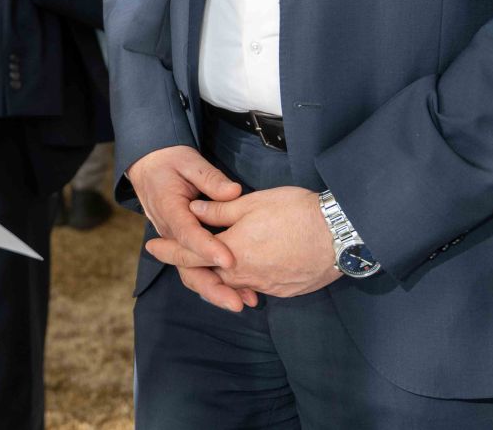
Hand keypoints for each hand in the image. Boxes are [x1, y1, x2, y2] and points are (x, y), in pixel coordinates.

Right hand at [127, 146, 252, 311]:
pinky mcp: (184, 245)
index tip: (229, 260)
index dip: (207, 249)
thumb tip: (233, 192)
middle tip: (236, 301)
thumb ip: (210, 178)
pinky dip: (215, 282)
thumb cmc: (170, 161)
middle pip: (186, 265)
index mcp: (169, 208)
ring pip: (191, 272)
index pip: (187, 233)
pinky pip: (196, 267)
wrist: (149, 165)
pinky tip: (238, 292)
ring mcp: (175, 241)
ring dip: (215, 290)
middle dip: (212, 286)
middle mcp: (169, 231)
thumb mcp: (188, 160)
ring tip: (242, 302)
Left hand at [182, 188, 339, 298]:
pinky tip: (247, 270)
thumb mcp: (253, 202)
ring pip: (232, 283)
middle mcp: (244, 275)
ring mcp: (265, 286)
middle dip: (194, 266)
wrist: (339, 235)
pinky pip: (256, 287)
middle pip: (209, 275)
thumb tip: (195, 210)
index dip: (169, 250)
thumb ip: (220, 209)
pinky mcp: (284, 291)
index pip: (190, 254)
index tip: (152, 247)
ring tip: (213, 264)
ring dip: (220, 276)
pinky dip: (245, 280)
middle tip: (181, 256)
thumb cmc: (296, 212)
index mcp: (231, 251)